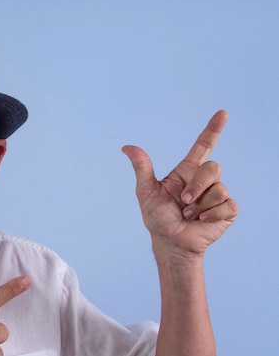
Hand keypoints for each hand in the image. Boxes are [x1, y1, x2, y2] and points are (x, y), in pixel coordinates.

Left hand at [122, 110, 237, 259]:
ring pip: (218, 188)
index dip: (212, 130)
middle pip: (212, 167)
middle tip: (183, 202)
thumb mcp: (146, 192)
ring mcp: (216, 195)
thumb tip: (127, 147)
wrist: (170, 242)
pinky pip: (227, 204)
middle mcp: (203, 181)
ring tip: (189, 214)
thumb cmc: (158, 218)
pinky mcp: (227, 210)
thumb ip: (142, 168)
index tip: (222, 113)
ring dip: (200, 205)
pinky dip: (211, 214)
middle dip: (197, 186)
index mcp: (186, 172)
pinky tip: (202, 221)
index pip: (202, 146)